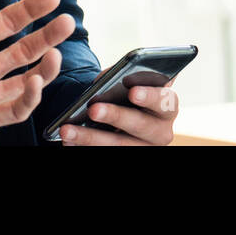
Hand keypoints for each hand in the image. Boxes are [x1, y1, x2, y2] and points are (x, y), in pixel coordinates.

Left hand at [0, 0, 74, 144]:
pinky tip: (34, 81)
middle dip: (48, 35)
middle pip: (26, 49)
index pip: (9, 23)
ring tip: (56, 53)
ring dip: (45, 68)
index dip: (31, 9)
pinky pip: (15, 109)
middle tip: (67, 21)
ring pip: (27, 79)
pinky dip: (30, 98)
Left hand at [58, 72, 180, 145]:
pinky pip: (109, 155)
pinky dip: (86, 148)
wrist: (124, 116)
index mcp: (167, 106)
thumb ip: (120, 79)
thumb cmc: (128, 92)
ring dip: (91, 138)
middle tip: (93, 109)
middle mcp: (162, 131)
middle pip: (140, 125)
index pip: (165, 101)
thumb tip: (101, 85)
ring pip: (120, 146)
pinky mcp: (129, 156)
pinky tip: (68, 141)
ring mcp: (145, 148)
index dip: (149, 96)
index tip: (132, 92)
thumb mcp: (128, 82)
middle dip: (115, 116)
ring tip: (68, 129)